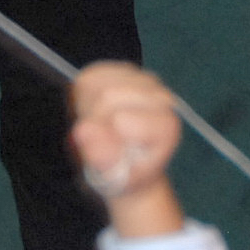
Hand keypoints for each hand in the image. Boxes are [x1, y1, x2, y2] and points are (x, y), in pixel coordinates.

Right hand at [70, 62, 185, 238]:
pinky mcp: (124, 69)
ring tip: (97, 127)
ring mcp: (144, 80)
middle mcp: (161, 98)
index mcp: (166, 127)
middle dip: (91, 119)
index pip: (119, 119)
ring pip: (95, 82)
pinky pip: (89, 76)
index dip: (101, 137)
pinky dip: (83, 96)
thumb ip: (102, 158)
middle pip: (106, 95)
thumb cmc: (123, 176)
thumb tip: (84, 130)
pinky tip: (94, 111)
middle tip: (96, 140)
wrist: (130, 167)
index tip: (106, 152)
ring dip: (85, 107)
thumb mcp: (112, 180)